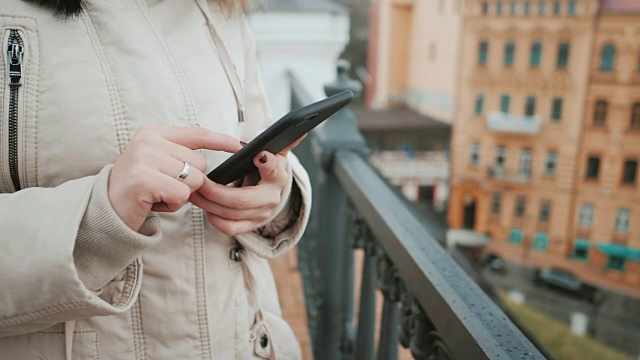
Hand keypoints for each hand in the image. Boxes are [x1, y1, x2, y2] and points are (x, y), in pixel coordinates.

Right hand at [108, 125, 241, 230]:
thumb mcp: (158, 164)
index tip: (239, 145)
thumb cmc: (139, 189)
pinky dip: (173, 204)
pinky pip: (182, 194)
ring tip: (158, 194)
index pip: (196, 133)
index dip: (220, 139)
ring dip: (181, 194)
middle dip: (189, 182)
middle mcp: (148, 141)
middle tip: (163, 187)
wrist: (107, 210)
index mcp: (153, 133)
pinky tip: (154, 202)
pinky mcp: (145, 179)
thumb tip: (211, 156)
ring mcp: (145, 158)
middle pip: (200, 163)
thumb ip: (180, 155)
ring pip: (194, 179)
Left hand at [189, 136, 304, 235]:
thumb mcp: (275, 152)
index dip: (267, 163)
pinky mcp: (251, 226)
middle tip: (199, 182)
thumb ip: (285, 141)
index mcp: (277, 176)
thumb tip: (302, 131)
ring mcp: (261, 214)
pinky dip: (215, 219)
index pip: (274, 169)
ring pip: (231, 214)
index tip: (258, 155)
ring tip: (195, 191)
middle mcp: (272, 197)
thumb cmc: (265, 167)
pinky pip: (230, 228)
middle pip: (241, 199)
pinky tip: (206, 207)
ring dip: (208, 204)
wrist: (267, 190)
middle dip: (215, 192)